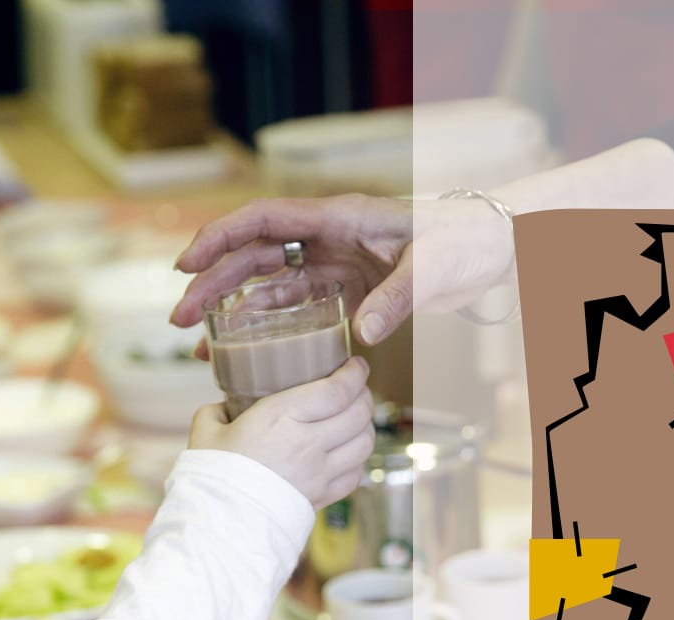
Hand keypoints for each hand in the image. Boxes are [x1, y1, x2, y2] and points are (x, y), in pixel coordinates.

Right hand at [169, 194, 513, 346]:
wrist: (495, 246)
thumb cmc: (465, 244)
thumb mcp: (433, 269)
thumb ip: (395, 300)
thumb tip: (360, 336)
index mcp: (339, 218)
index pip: (263, 221)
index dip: (219, 240)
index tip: (187, 266)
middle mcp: (327, 235)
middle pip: (253, 255)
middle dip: (211, 285)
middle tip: (179, 320)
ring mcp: (333, 259)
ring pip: (266, 282)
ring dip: (230, 308)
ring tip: (197, 342)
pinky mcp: (345, 283)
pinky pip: (293, 303)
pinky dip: (265, 324)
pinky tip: (242, 348)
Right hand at [187, 357, 374, 508]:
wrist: (219, 525)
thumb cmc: (211, 476)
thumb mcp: (205, 431)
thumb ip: (216, 411)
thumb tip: (224, 407)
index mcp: (281, 418)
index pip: (337, 390)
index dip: (355, 374)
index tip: (356, 365)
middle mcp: (308, 443)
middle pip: (358, 413)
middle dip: (364, 395)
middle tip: (356, 388)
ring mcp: (319, 473)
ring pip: (364, 442)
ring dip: (365, 426)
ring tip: (355, 418)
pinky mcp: (321, 497)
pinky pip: (355, 473)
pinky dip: (357, 459)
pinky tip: (346, 453)